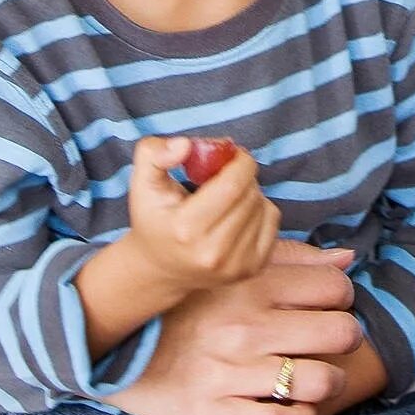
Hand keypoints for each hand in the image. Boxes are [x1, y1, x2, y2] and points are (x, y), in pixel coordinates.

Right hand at [105, 240, 365, 414]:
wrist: (113, 340)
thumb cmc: (185, 301)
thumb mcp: (229, 266)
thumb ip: (289, 259)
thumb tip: (346, 260)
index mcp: (250, 284)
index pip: (334, 287)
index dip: (342, 296)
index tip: (329, 304)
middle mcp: (244, 327)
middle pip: (339, 333)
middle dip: (345, 337)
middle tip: (330, 340)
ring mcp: (229, 372)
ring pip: (318, 381)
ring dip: (329, 381)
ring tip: (317, 376)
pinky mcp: (211, 412)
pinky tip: (294, 407)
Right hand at [125, 136, 281, 302]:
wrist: (159, 269)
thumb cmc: (153, 219)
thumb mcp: (142, 183)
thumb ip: (153, 153)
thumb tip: (186, 145)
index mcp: (186, 229)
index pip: (232, 185)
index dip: (240, 161)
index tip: (233, 153)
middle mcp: (212, 253)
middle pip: (249, 195)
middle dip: (244, 175)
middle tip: (227, 173)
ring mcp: (234, 266)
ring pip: (263, 207)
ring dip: (251, 192)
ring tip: (228, 196)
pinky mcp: (251, 270)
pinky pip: (272, 222)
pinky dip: (261, 210)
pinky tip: (239, 213)